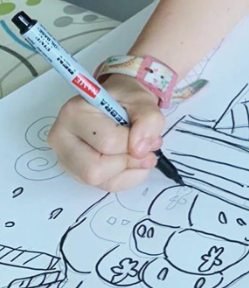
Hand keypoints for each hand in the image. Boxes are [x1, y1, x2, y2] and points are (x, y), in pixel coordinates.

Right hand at [48, 75, 165, 191]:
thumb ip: (148, 120)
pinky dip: (127, 178)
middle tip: (144, 150)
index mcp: (74, 113)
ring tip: (139, 155)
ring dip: (130, 172)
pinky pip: (106, 186)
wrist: (116, 103)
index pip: (108, 143)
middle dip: (128, 162)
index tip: (146, 134)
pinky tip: (131, 163)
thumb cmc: (126, 100)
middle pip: (95, 170)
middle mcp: (61, 137)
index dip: (135, 143)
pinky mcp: (77, 172)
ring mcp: (66, 158)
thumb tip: (139, 150)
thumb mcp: (143, 101)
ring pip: (102, 182)